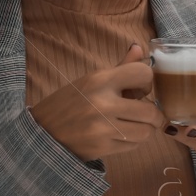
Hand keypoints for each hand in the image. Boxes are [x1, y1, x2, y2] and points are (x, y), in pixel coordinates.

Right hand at [28, 44, 166, 164]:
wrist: (43, 133)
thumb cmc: (69, 103)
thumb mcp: (91, 81)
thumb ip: (120, 67)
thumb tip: (138, 48)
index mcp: (100, 80)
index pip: (143, 74)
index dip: (147, 83)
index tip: (139, 90)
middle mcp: (103, 103)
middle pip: (151, 110)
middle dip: (152, 114)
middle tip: (143, 113)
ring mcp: (103, 128)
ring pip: (146, 131)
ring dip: (144, 129)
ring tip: (132, 125)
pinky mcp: (102, 147)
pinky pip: (134, 145)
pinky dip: (133, 141)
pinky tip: (121, 135)